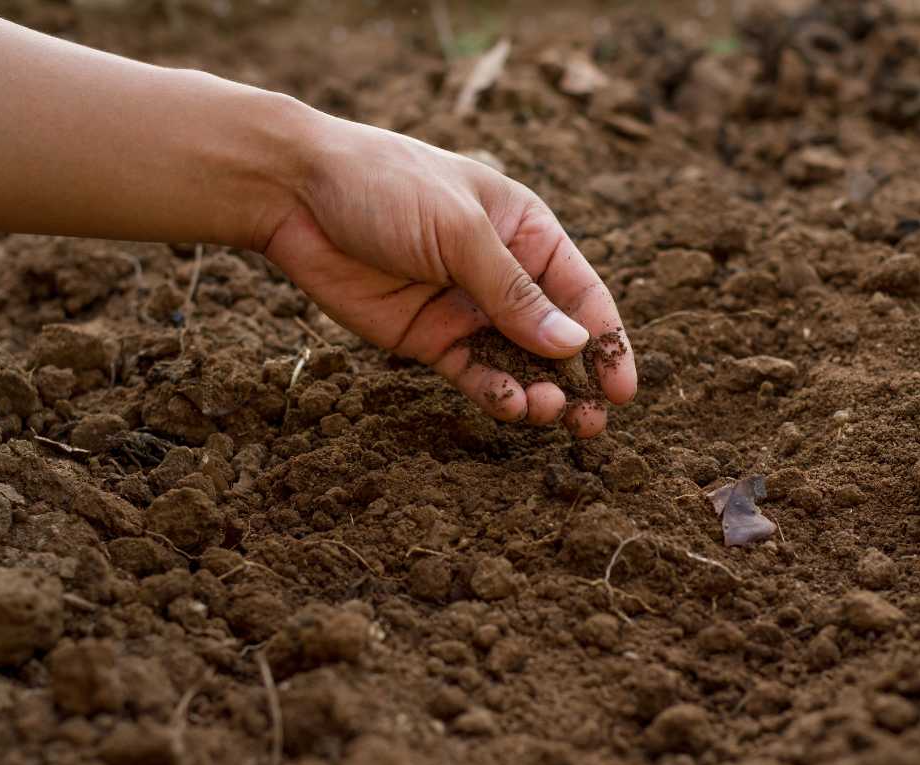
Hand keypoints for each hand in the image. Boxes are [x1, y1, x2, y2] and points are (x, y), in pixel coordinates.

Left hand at [263, 118, 635, 437]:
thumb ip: (514, 293)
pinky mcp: (428, 339)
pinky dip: (495, 392)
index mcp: (526, 232)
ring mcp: (466, 310)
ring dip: (540, 392)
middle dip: (579, 379)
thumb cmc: (387, 187)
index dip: (608, 340)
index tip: (623, 387)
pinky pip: (473, 373)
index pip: (582, 293)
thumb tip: (574, 344)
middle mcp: (504, 275)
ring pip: (518, 363)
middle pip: (556, 337)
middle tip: (594, 421)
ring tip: (550, 412)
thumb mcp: (460, 231)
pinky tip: (511, 404)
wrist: (296, 194)